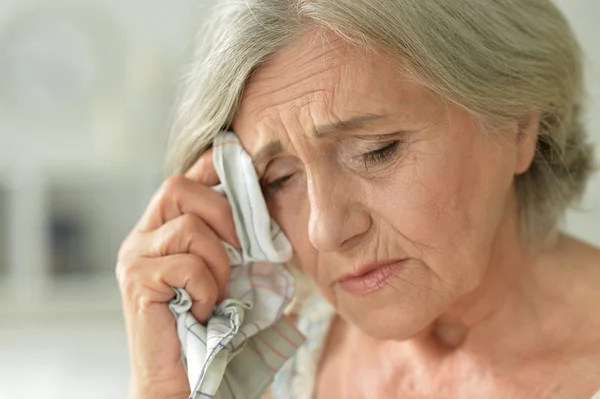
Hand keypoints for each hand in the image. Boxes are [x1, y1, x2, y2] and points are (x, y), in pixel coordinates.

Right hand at [116, 148, 239, 398]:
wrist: (185, 377)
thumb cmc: (210, 326)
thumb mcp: (226, 271)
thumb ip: (232, 241)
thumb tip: (263, 208)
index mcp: (162, 230)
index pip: (184, 179)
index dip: (212, 165)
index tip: (242, 163)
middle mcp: (142, 237)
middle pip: (179, 186)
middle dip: (223, 212)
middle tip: (242, 248)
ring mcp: (135, 257)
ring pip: (189, 226)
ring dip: (219, 262)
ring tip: (216, 294)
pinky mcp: (137, 281)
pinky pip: (187, 264)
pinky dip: (207, 288)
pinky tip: (202, 310)